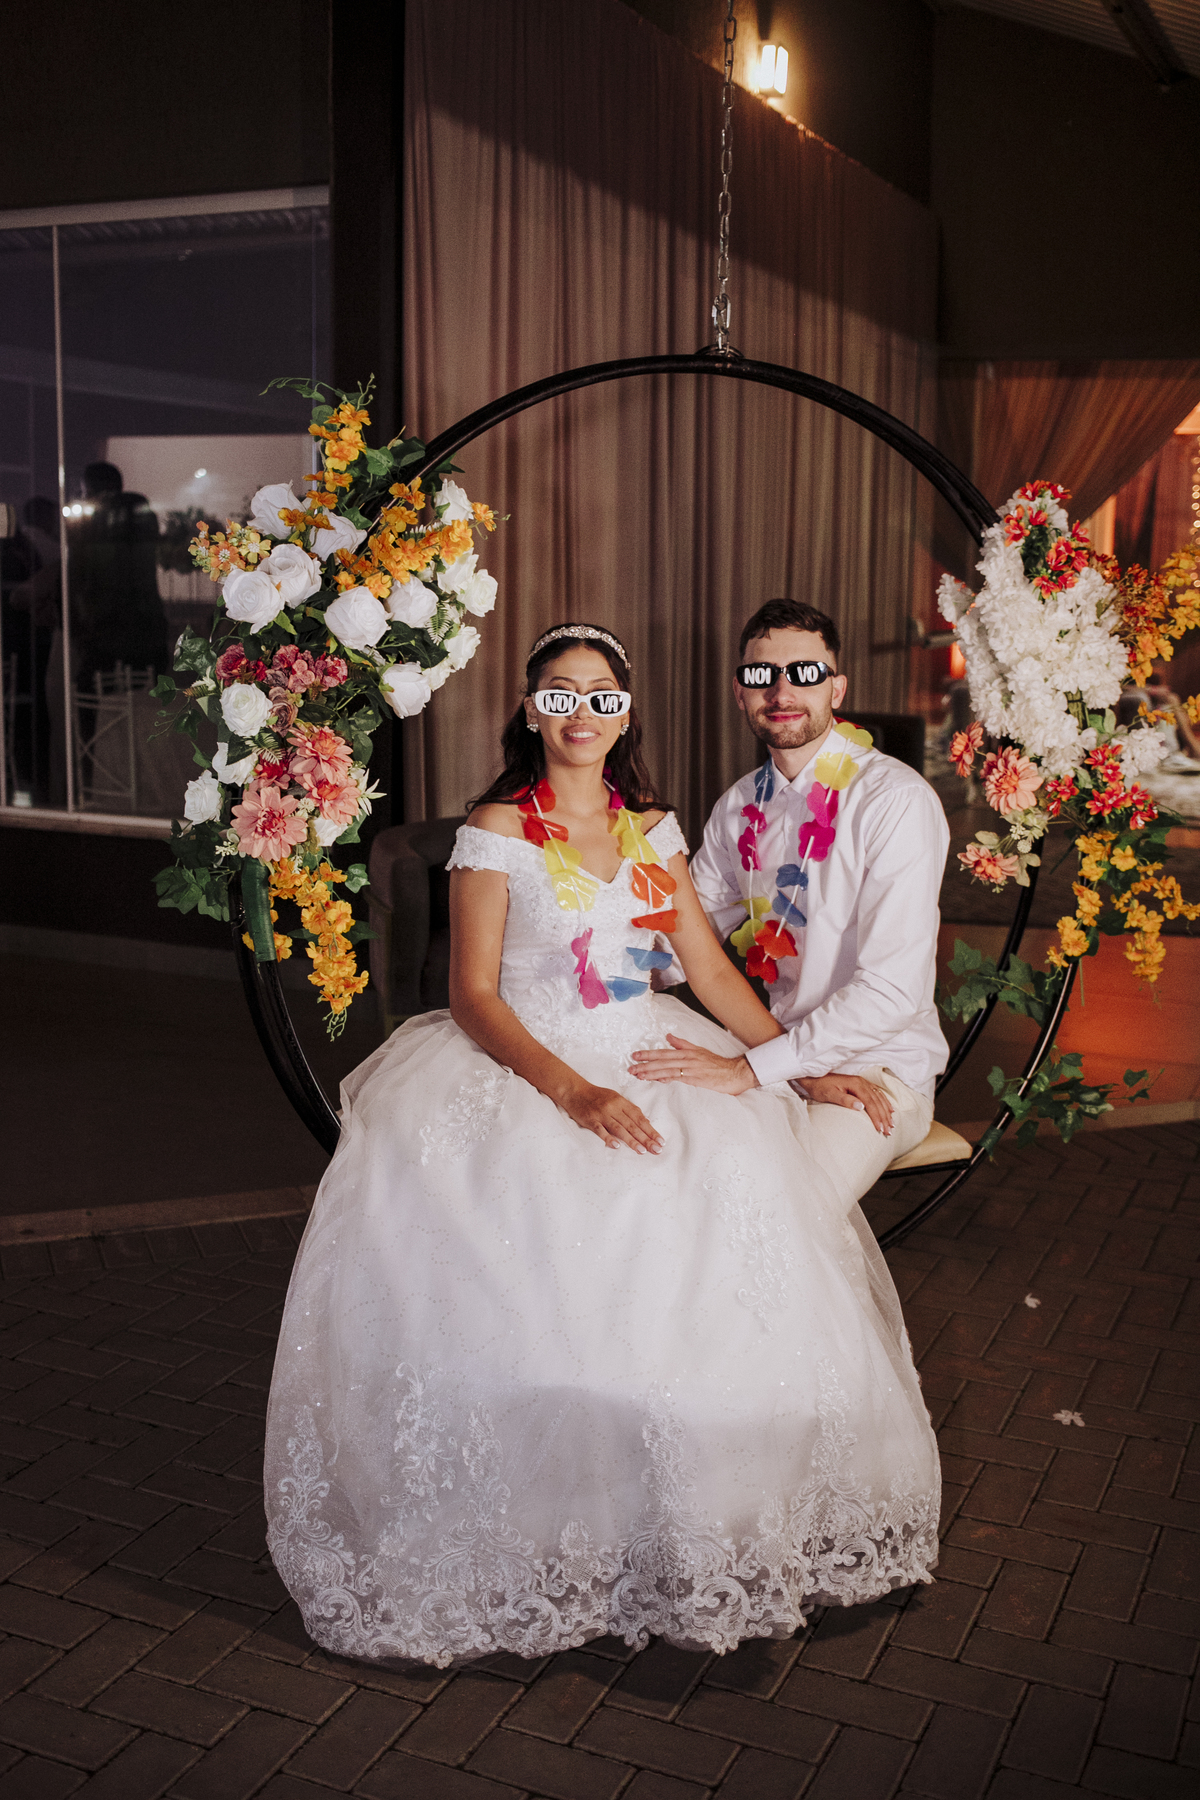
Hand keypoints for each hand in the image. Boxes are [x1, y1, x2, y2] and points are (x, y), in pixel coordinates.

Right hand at [562, 1083, 663, 1153]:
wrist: (575, 1091)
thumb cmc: (597, 1096)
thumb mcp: (616, 1099)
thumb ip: (629, 1110)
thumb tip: (645, 1122)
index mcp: (621, 1102)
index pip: (639, 1118)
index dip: (651, 1130)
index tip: (660, 1141)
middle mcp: (613, 1107)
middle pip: (632, 1125)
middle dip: (646, 1138)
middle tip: (656, 1150)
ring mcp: (602, 1114)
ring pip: (619, 1128)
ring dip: (631, 1140)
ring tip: (642, 1151)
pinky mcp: (590, 1120)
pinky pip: (600, 1130)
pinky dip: (608, 1138)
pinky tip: (616, 1146)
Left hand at [629, 1034, 758, 1094]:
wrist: (734, 1072)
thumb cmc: (717, 1064)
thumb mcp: (699, 1051)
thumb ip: (683, 1044)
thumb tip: (668, 1037)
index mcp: (687, 1052)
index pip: (663, 1052)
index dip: (648, 1054)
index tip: (635, 1056)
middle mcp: (687, 1059)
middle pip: (662, 1061)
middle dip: (645, 1064)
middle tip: (630, 1068)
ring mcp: (691, 1069)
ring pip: (667, 1069)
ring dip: (651, 1072)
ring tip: (638, 1075)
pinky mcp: (696, 1078)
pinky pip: (678, 1077)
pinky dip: (666, 1078)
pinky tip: (656, 1079)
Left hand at [799, 1073, 893, 1135]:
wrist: (813, 1077)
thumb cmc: (820, 1087)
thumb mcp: (829, 1094)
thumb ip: (845, 1100)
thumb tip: (861, 1107)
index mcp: (856, 1084)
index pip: (870, 1103)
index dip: (876, 1116)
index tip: (880, 1128)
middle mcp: (861, 1082)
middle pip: (877, 1101)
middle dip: (884, 1117)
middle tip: (889, 1131)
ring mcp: (862, 1082)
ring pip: (879, 1098)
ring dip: (886, 1111)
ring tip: (892, 1124)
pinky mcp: (860, 1084)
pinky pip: (877, 1094)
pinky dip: (884, 1102)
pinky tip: (889, 1109)